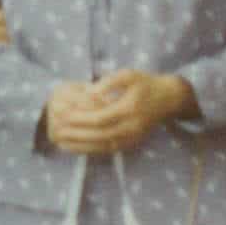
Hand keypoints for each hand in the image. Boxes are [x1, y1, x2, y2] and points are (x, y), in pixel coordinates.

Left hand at [43, 70, 193, 154]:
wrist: (168, 99)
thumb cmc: (145, 83)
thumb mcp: (128, 74)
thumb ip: (108, 82)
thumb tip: (88, 93)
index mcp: (129, 108)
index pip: (99, 118)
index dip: (79, 118)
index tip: (62, 114)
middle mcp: (131, 127)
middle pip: (98, 134)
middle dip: (75, 133)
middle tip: (57, 129)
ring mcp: (132, 138)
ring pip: (102, 146)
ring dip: (79, 145)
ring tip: (60, 141)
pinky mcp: (131, 144)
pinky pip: (107, 150)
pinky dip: (90, 150)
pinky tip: (75, 147)